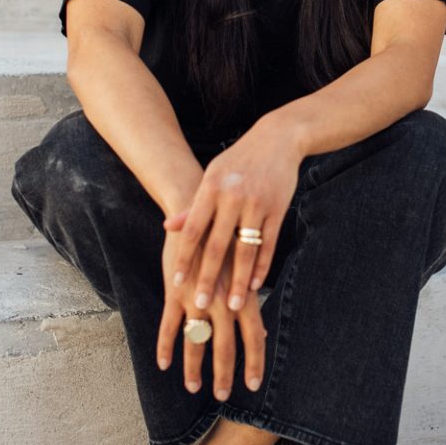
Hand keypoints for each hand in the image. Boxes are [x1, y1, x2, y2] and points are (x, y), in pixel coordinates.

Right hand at [156, 228, 265, 400]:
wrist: (197, 213)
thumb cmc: (224, 244)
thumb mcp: (241, 273)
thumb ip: (249, 306)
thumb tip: (263, 336)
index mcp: (242, 295)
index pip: (254, 336)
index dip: (255, 362)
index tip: (253, 385)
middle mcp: (222, 299)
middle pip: (225, 346)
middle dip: (224, 374)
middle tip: (222, 396)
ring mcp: (197, 298)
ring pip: (196, 341)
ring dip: (194, 367)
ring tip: (194, 387)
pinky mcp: (174, 293)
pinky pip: (170, 325)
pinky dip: (166, 347)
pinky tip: (164, 364)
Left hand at [163, 116, 302, 316]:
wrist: (277, 138)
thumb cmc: (238, 161)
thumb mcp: (213, 176)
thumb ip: (194, 205)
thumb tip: (167, 227)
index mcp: (211, 188)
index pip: (193, 230)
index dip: (184, 258)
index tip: (177, 283)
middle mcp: (233, 196)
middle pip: (218, 245)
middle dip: (209, 278)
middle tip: (201, 305)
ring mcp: (257, 203)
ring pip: (246, 249)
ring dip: (239, 281)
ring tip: (232, 305)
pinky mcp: (278, 208)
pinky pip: (269, 243)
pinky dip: (262, 266)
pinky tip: (255, 285)